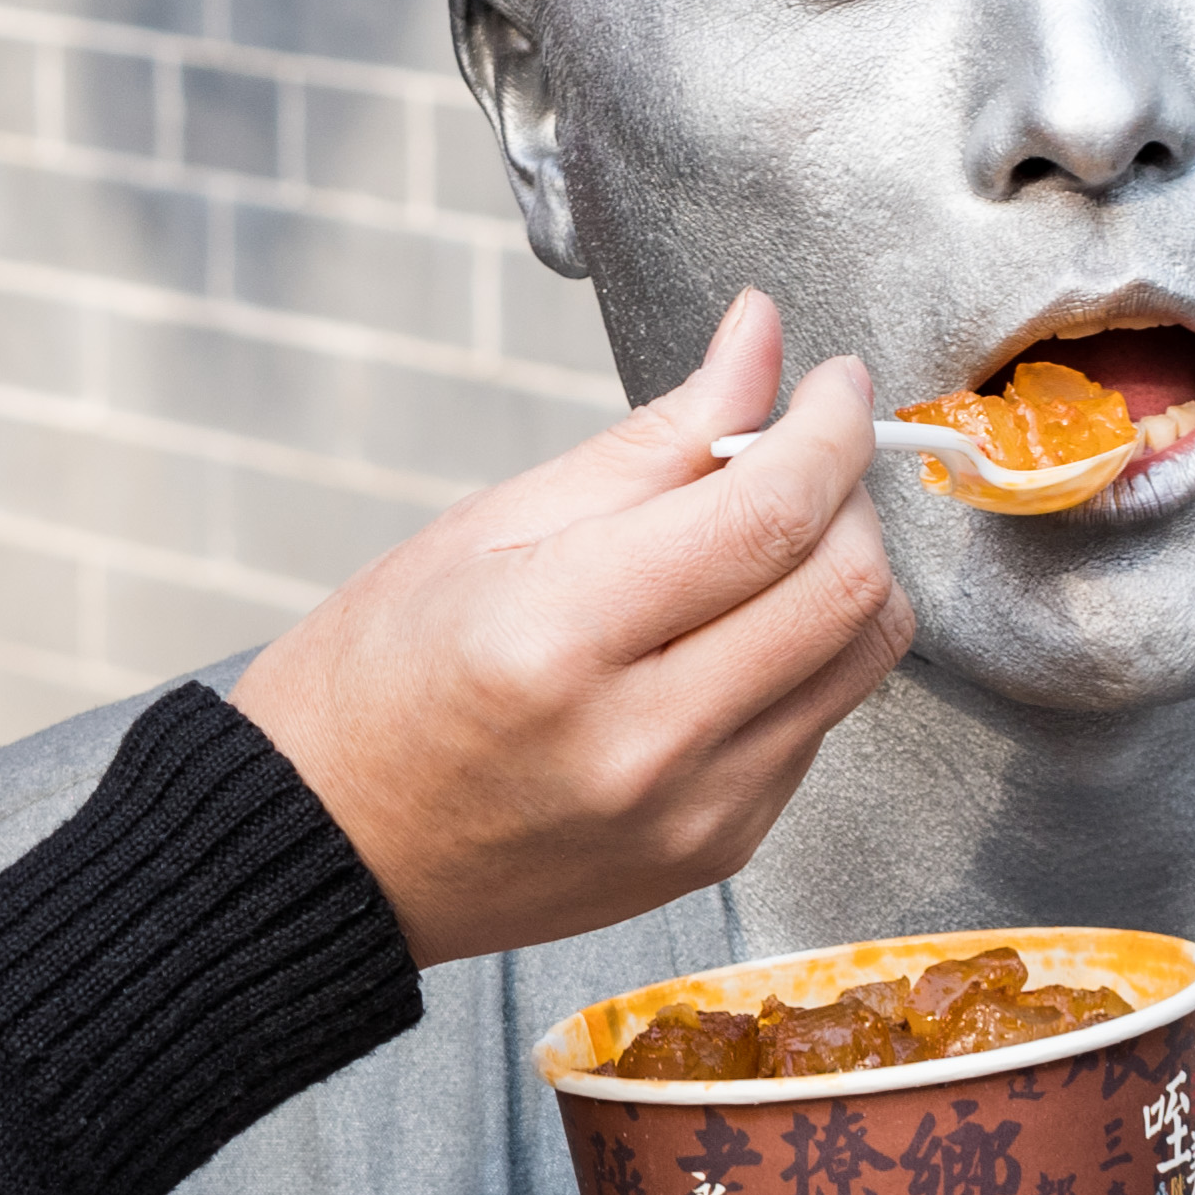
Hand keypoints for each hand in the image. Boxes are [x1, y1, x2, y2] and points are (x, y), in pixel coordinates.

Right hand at [230, 289, 909, 961]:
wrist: (334, 852)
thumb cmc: (380, 677)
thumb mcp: (490, 524)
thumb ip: (653, 439)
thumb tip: (760, 342)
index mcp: (559, 638)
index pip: (767, 515)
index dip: (828, 429)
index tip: (834, 381)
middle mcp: (641, 742)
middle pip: (845, 591)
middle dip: (853, 494)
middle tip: (805, 449)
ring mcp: (692, 813)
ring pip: (860, 660)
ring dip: (846, 573)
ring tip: (772, 536)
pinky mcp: (719, 853)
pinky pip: (820, 725)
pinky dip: (803, 654)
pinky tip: (728, 630)